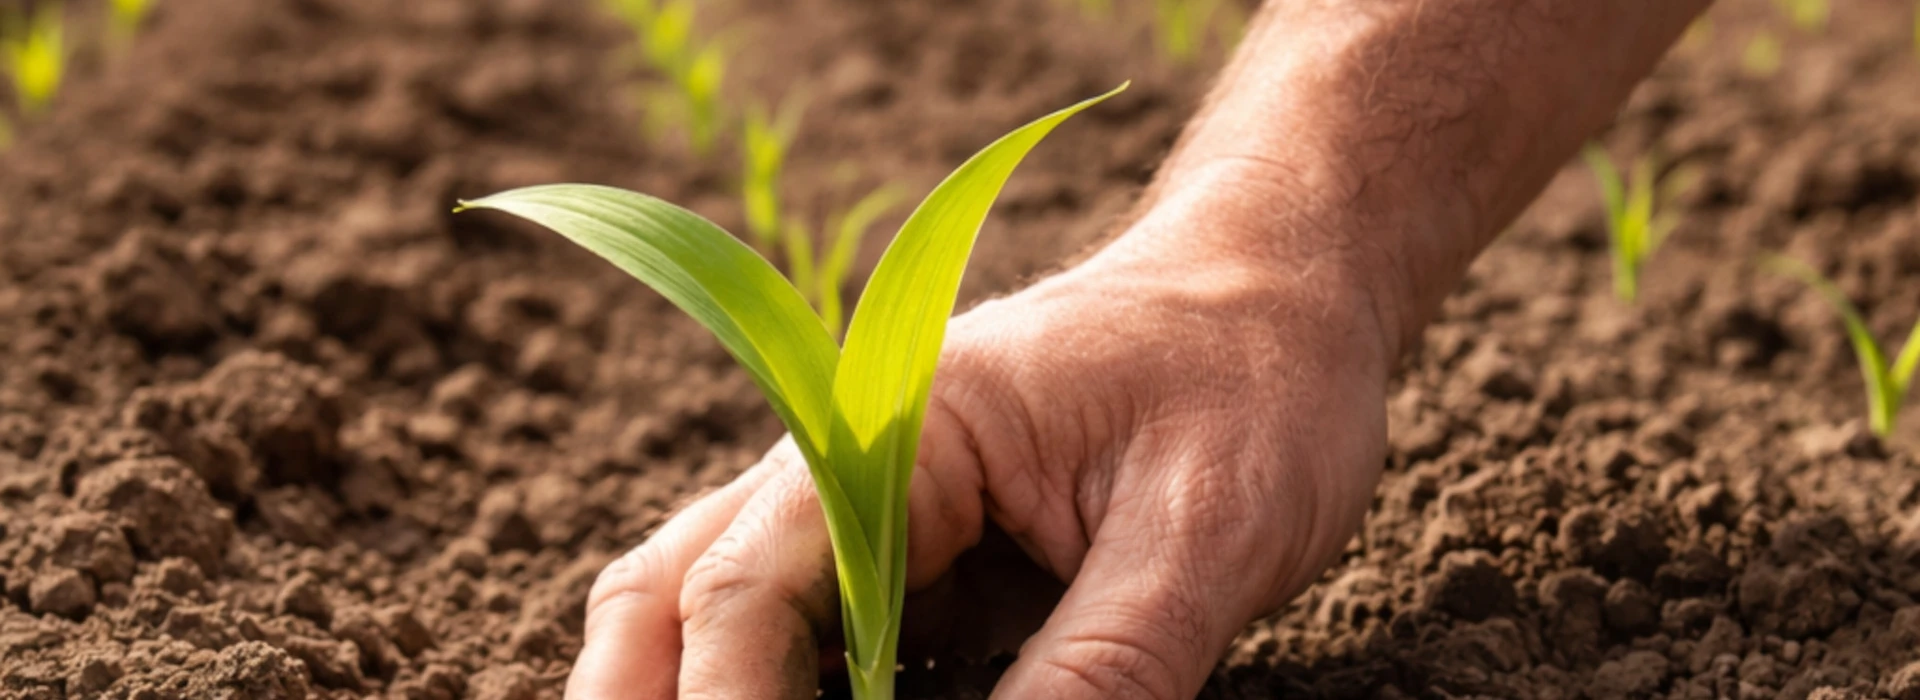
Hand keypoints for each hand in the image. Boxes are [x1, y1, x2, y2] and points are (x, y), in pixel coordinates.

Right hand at [564, 174, 1398, 698]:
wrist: (1287, 298)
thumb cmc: (1255, 378)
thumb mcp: (1203, 533)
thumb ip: (1100, 672)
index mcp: (898, 425)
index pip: (743, 591)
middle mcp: (852, 466)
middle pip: (673, 601)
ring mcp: (878, 519)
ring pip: (720, 622)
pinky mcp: (920, 568)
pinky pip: (813, 650)